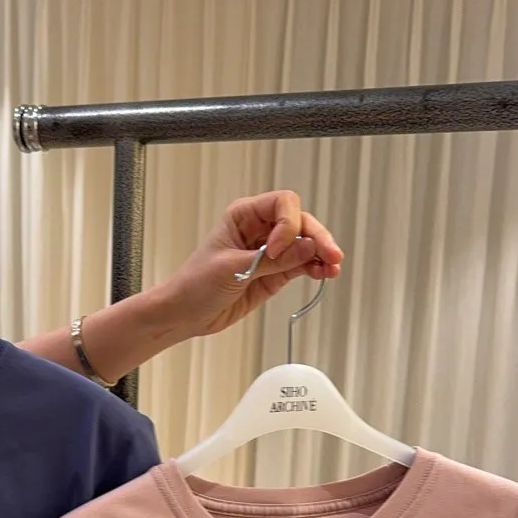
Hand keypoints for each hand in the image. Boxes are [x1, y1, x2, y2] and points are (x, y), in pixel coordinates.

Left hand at [151, 191, 343, 339]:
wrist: (184, 314)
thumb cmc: (194, 285)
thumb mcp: (232, 269)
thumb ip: (273, 260)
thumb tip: (308, 248)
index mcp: (243, 215)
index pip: (281, 203)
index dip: (288, 223)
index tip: (277, 248)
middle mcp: (259, 229)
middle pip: (299, 222)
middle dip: (316, 237)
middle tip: (330, 256)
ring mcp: (269, 251)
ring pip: (304, 244)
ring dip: (321, 254)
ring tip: (332, 268)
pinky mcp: (274, 272)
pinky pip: (301, 265)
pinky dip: (315, 268)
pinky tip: (324, 274)